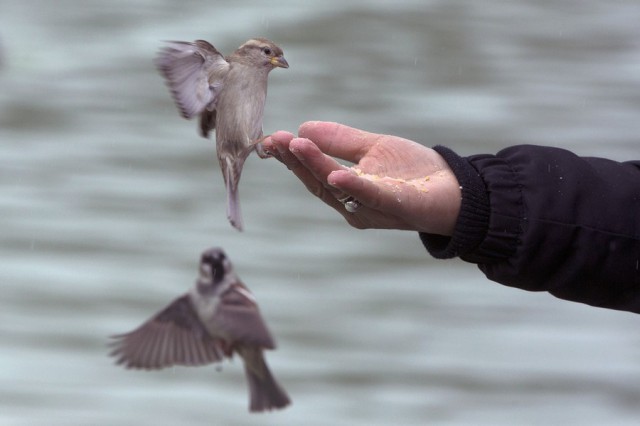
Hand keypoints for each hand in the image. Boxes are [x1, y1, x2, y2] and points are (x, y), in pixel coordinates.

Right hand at [263, 121, 460, 234]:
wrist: (456, 190)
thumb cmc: (414, 172)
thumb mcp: (373, 149)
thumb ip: (340, 141)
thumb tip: (303, 127)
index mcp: (347, 191)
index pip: (313, 173)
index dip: (292, 157)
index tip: (271, 139)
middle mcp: (354, 205)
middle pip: (318, 182)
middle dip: (295, 160)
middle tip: (274, 140)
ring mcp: (373, 208)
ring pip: (338, 187)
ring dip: (315, 166)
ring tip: (295, 145)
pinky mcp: (396, 206)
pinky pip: (371, 195)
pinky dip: (353, 186)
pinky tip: (335, 175)